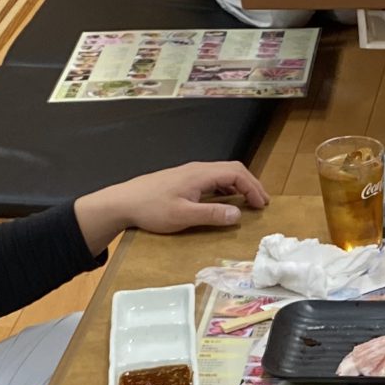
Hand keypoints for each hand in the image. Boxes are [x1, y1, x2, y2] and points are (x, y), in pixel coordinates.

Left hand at [79, 162, 270, 249]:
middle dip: (251, 184)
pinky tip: (226, 200)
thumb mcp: (183, 216)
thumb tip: (237, 214)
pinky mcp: (183, 179)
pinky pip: (212, 178)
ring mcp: (190, 172)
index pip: (236, 173)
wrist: (123, 202)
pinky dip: (226, 187)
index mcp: (200, 174)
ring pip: (222, 173)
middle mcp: (198, 169)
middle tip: (262, 202)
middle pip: (232, 169)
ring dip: (239, 185)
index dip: (253, 188)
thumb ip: (211, 215)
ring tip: (249, 201)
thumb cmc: (151, 209)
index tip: (261, 205)